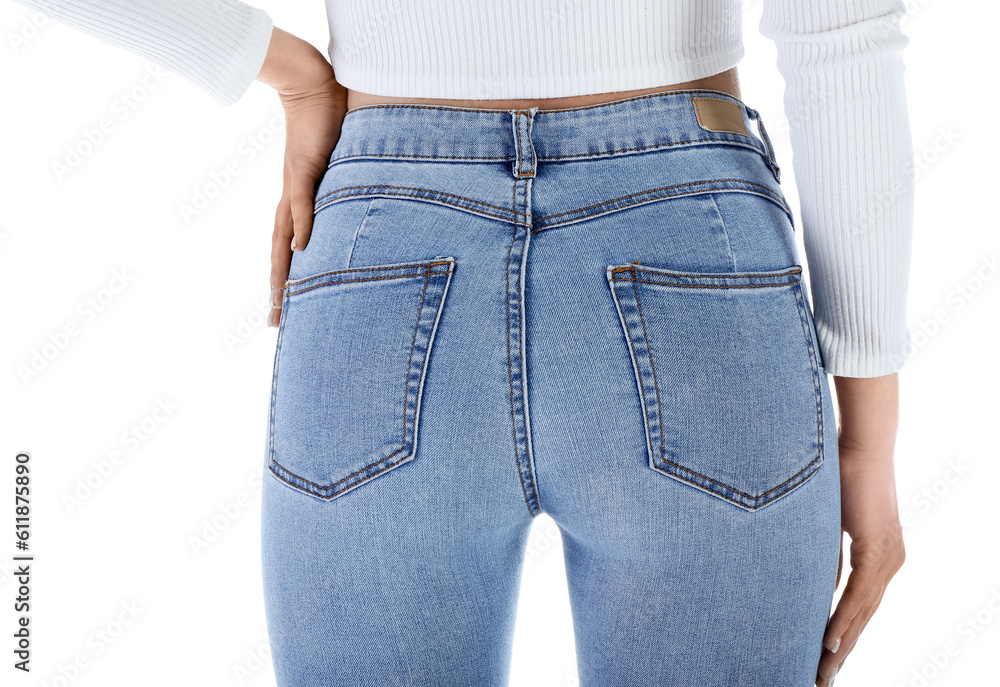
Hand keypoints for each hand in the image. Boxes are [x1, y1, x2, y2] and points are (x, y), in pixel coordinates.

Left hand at [256, 27, 348, 326]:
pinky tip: (300, 250)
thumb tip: (341, 222)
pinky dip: (302, 226)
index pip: (288, 250)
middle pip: (280, 253)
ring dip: (282, 270)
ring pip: (284, 237)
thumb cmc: (330, 127)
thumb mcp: (340, 172)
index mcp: (299, 205)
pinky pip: (302, 203)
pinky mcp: (303, 169)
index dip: (286, 283)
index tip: (283, 315)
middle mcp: (292, 201)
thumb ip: (341, 197)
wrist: (314, 87)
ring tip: (280, 300)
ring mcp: (295, 187)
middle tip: (274, 324)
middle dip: (279, 290)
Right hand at [816, 374, 905, 685]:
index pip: (858, 604)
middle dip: (840, 650)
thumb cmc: (836, 469)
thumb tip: (797, 566)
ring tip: (820, 669)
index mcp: (878, 553)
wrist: (861, 442)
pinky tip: (829, 641)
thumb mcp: (824, 516)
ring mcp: (889, 557)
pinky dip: (843, 619)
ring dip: (840, 644)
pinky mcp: (880, 551)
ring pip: (862, 613)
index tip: (820, 656)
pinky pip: (859, 595)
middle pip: (863, 617)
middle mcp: (890, 561)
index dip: (840, 632)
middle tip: (819, 676)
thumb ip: (820, 545)